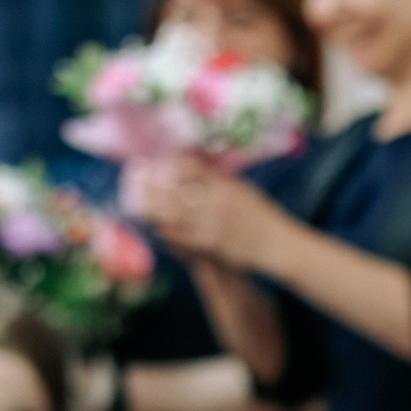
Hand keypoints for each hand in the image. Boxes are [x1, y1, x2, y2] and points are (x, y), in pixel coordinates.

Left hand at [128, 155, 277, 267]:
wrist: (276, 244)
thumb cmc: (261, 216)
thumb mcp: (243, 189)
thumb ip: (219, 179)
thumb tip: (192, 166)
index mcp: (225, 183)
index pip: (190, 167)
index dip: (168, 166)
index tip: (155, 166)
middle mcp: (217, 200)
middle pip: (175, 188)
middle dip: (151, 185)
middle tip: (134, 180)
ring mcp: (213, 222)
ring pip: (173, 212)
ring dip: (152, 207)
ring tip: (136, 203)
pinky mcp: (211, 243)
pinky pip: (181, 235)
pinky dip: (165, 230)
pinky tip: (156, 227)